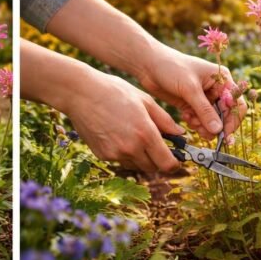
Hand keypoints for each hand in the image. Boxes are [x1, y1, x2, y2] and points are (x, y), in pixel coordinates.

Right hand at [65, 69, 184, 173]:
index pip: (167, 164)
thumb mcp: (144, 100)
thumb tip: (179, 133)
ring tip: (134, 136)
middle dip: (157, 160)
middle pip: (153, 168)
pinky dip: (124, 153)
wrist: (80, 93)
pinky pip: (120, 160)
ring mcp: (115, 153)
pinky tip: (118, 134)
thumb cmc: (114, 91)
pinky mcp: (102, 155)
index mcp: (145, 133)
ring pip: (136, 165)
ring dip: (140, 157)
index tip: (174, 157)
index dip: (174, 163)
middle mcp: (131, 148)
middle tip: (156, 145)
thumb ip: (164, 120)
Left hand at [137, 43, 246, 140]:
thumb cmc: (171, 68)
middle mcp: (216, 89)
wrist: (149, 65)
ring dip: (203, 125)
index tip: (224, 135)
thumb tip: (219, 130)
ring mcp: (204, 98)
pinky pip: (200, 120)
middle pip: (225, 115)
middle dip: (214, 125)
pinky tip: (185, 116)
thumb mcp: (190, 89)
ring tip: (190, 120)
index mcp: (222, 79)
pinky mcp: (192, 104)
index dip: (233, 120)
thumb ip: (204, 110)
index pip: (236, 104)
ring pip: (212, 121)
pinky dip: (195, 122)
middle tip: (202, 131)